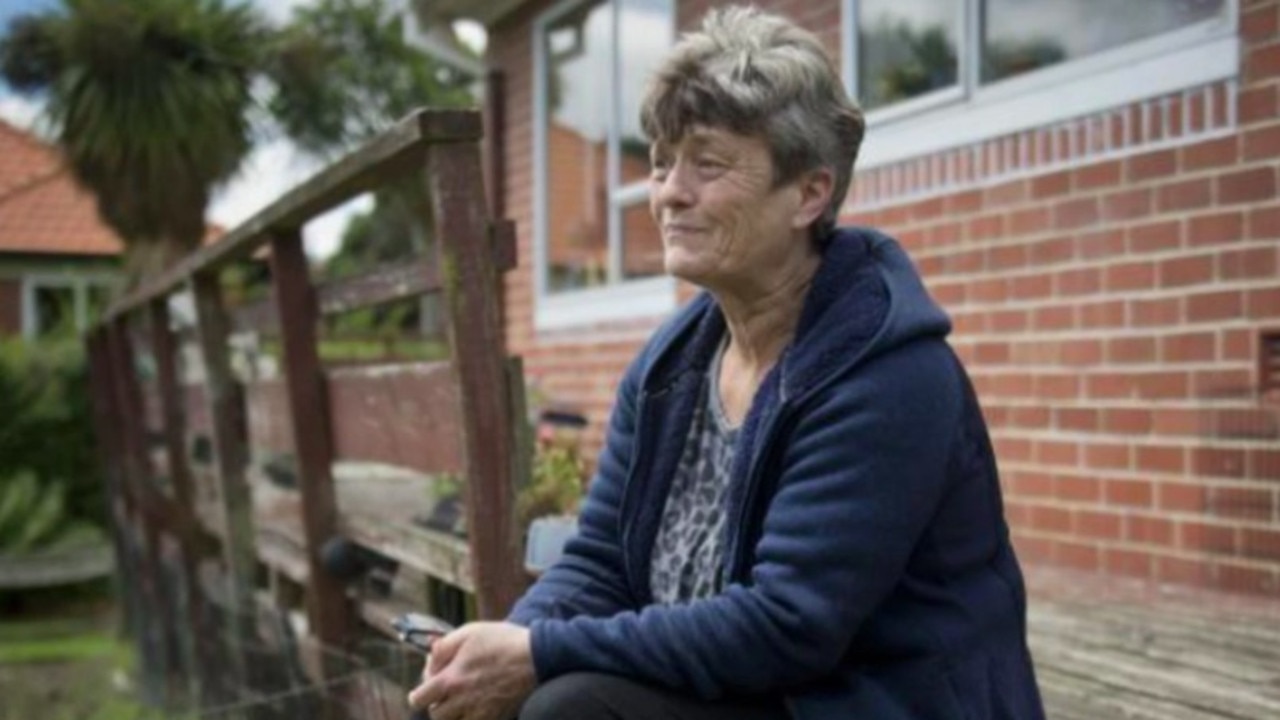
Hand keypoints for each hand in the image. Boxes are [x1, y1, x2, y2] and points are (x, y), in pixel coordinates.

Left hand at [407, 622, 535, 719]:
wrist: (537, 656)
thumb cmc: (503, 641)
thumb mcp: (469, 632)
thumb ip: (443, 646)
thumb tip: (429, 657)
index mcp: (451, 680)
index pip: (419, 699)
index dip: (419, 693)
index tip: (427, 686)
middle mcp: (462, 701)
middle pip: (436, 715)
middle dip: (438, 703)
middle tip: (449, 691)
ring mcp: (480, 713)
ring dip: (454, 714)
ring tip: (463, 700)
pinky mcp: (496, 718)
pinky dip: (473, 717)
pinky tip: (480, 706)